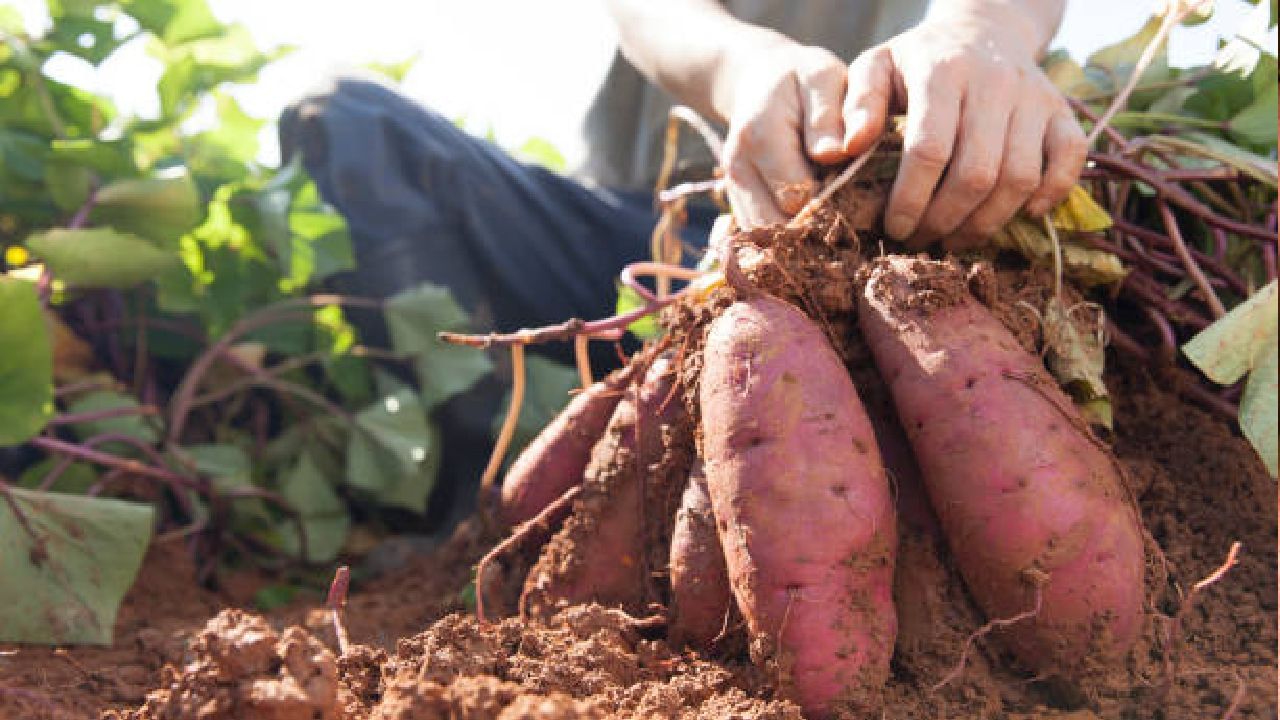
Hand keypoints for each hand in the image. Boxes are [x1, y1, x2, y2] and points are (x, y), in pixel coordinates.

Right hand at [719, 39, 852, 227]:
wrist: (759, 81)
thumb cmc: (801, 78)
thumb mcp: (822, 78)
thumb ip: (828, 115)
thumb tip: (834, 154)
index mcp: (760, 136)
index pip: (797, 195)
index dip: (835, 205)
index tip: (867, 202)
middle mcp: (739, 169)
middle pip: (779, 227)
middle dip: (819, 232)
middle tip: (857, 225)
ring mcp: (734, 190)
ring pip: (767, 240)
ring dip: (803, 243)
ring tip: (838, 232)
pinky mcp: (738, 203)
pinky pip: (763, 238)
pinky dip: (791, 241)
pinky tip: (818, 229)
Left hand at [844, 14, 1086, 248]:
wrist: (983, 30)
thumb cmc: (918, 61)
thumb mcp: (875, 67)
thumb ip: (857, 104)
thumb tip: (847, 148)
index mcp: (943, 73)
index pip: (929, 150)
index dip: (910, 199)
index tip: (894, 227)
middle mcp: (995, 83)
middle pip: (976, 173)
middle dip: (945, 219)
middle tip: (921, 240)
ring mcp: (1034, 97)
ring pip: (1020, 177)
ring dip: (987, 221)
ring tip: (955, 238)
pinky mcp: (1062, 110)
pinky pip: (1071, 159)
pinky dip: (1052, 193)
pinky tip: (1022, 214)